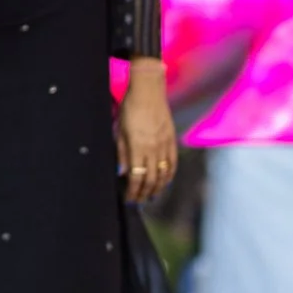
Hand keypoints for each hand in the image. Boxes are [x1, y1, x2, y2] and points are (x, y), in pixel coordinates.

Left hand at [118, 63, 178, 201]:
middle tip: (138, 200)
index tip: (128, 197)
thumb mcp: (119, 130)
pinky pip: (173, 164)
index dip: (132, 190)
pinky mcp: (172, 141)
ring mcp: (165, 146)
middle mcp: (153, 149)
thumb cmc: (129, 108)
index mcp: (138, 147)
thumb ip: (121, 152)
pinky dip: (169, 176)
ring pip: (164, 174)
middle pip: (151, 179)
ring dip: (157, 188)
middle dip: (144, 193)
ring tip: (150, 195)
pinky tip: (164, 182)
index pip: (136, 177)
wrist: (148, 92)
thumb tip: (122, 172)